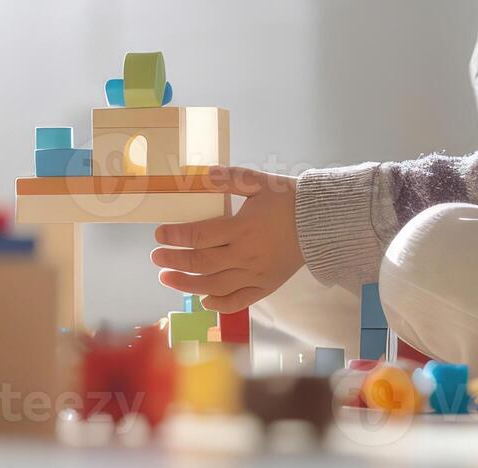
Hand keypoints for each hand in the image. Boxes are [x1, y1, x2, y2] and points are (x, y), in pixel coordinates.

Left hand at [149, 166, 304, 312]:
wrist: (321, 223)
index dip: (176, 237)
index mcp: (243, 228)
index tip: (158, 235)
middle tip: (156, 257)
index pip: (200, 235)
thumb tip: (204, 174)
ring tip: (167, 278)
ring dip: (187, 285)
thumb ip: (231, 178)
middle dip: (175, 261)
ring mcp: (256, 275)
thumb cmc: (288, 200)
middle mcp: (247, 255)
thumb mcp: (260, 182)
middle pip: (202, 263)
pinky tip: (202, 299)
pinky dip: (218, 304)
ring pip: (215, 286)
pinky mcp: (266, 287)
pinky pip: (239, 301)